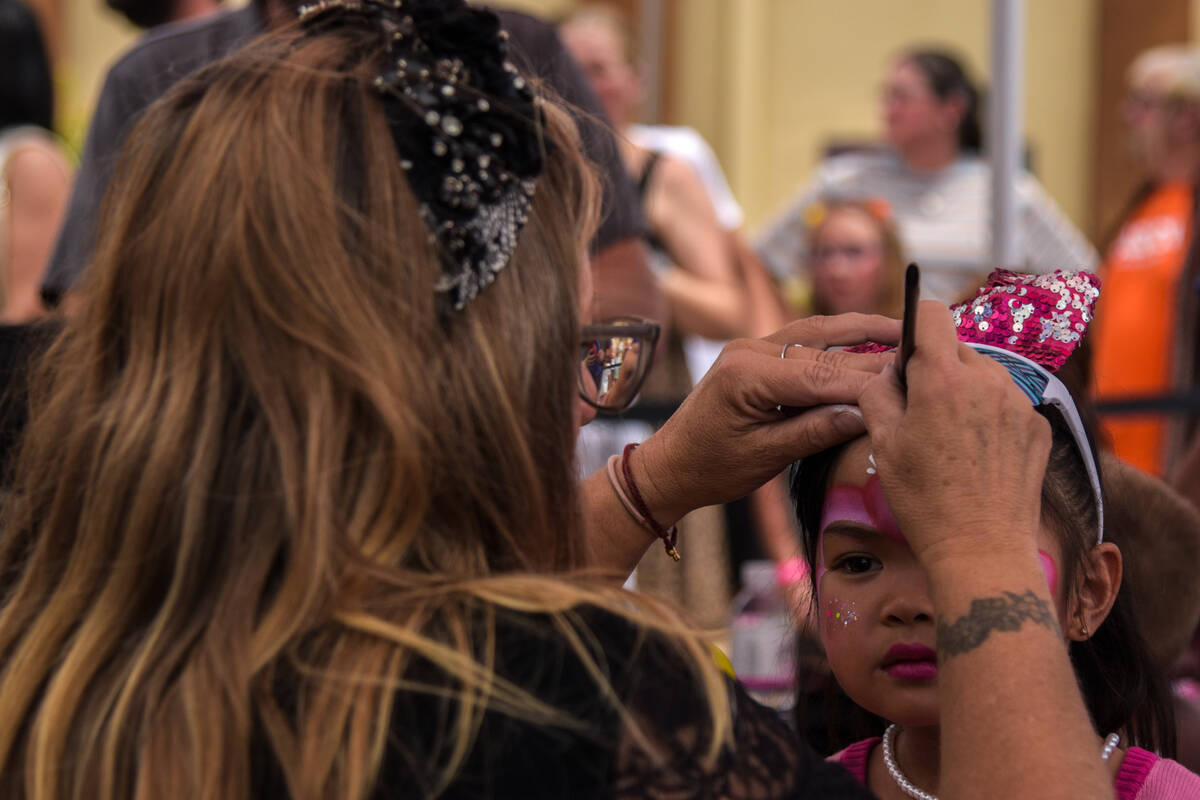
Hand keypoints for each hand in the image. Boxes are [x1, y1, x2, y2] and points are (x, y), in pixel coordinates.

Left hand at [632, 314, 899, 523]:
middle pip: (825, 348)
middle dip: (876, 350)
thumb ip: (814, 431)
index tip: (913, 386)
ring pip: (818, 331)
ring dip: (863, 329)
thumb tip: (867, 415)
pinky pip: (806, 338)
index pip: (821, 375)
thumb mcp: (764, 458)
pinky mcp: (757, 353)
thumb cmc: (710, 469)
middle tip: (927, 351)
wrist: (670, 465)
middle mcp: (749, 350)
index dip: (869, 382)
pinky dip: (841, 336)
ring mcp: (752, 346)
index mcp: (746, 376)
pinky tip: (871, 335)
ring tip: (908, 329)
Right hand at [858, 301, 1049, 565]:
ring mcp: (1018, 403)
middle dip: (935, 369)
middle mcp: (987, 380)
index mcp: (942, 379)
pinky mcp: (1037, 425)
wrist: (982, 550)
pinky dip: (989, 415)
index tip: (905, 361)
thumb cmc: (925, 500)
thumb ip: (878, 392)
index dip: (912, 328)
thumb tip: (889, 371)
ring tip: (951, 439)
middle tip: (920, 414)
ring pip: (983, 373)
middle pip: (956, 346)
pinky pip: (1006, 402)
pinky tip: (977, 454)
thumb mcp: (882, 444)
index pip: (930, 314)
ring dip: (964, 390)